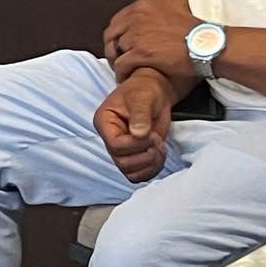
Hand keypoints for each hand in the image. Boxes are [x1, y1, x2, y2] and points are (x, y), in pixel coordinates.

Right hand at [93, 69, 172, 183]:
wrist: (154, 93)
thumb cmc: (144, 91)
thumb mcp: (141, 97)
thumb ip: (140, 114)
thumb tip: (139, 134)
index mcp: (105, 122)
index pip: (114, 145)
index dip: (135, 144)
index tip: (151, 133)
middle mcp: (110, 139)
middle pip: (123, 163)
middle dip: (145, 155)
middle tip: (157, 140)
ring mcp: (122, 151)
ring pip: (131, 173)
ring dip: (151, 164)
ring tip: (160, 147)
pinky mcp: (134, 157)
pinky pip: (139, 175)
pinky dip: (153, 169)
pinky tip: (160, 154)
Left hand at [104, 0, 198, 82]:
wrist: (205, 43)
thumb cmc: (195, 26)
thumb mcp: (179, 0)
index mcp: (142, 6)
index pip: (117, 20)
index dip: (117, 33)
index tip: (120, 42)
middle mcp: (136, 19)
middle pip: (111, 35)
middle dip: (112, 47)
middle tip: (118, 57)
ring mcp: (137, 37)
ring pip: (114, 51)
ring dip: (116, 61)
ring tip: (122, 68)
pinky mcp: (141, 54)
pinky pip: (121, 65)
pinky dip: (121, 73)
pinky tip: (126, 77)